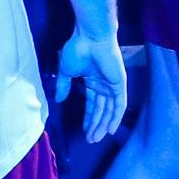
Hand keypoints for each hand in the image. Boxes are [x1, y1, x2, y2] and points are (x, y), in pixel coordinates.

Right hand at [54, 26, 126, 142]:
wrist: (89, 38)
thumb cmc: (77, 49)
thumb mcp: (66, 71)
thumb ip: (64, 86)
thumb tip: (59, 99)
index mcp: (93, 81)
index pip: (92, 104)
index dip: (88, 118)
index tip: (83, 131)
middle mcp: (104, 84)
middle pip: (101, 110)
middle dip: (96, 126)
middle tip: (90, 140)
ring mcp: (113, 85)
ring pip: (110, 110)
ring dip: (103, 125)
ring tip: (95, 138)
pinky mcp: (120, 84)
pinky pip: (119, 105)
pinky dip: (115, 118)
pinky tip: (110, 130)